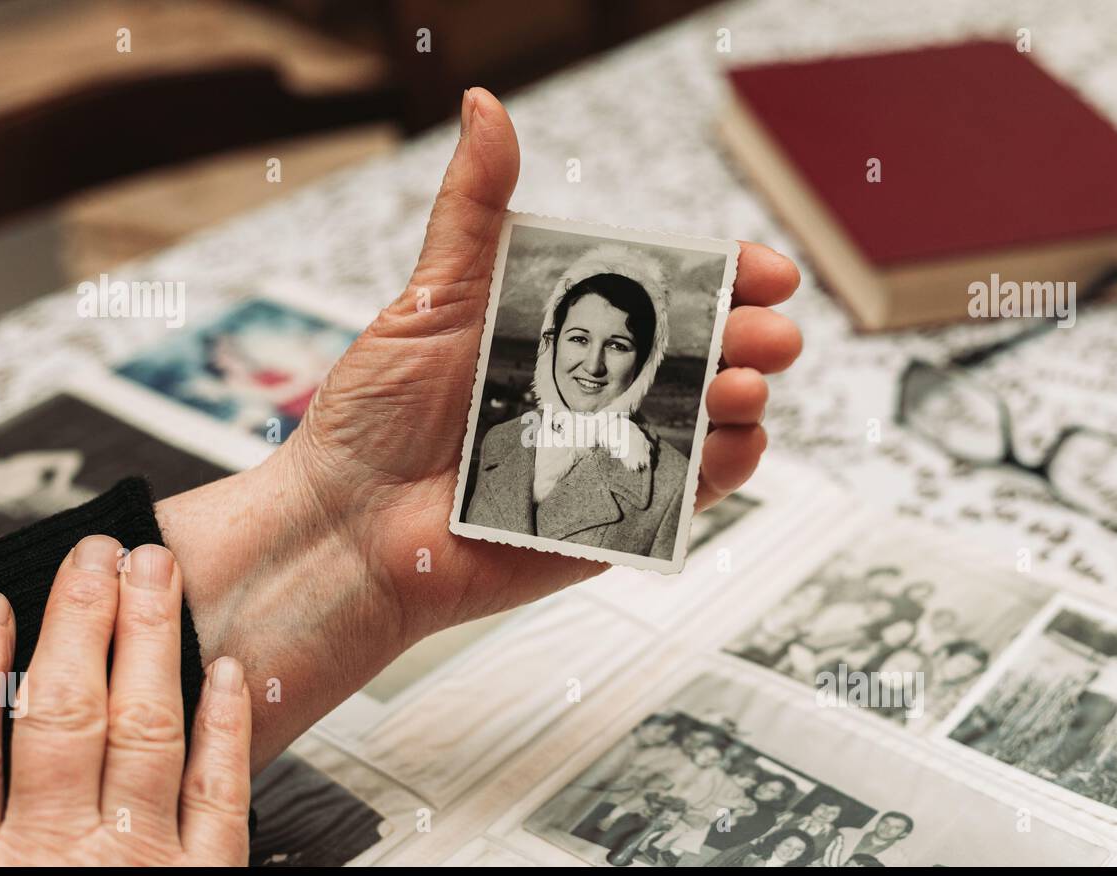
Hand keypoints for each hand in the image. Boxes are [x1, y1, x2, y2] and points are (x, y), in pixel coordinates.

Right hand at [0, 536, 250, 865]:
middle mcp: (56, 861)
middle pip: (64, 716)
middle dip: (79, 621)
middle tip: (94, 556)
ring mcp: (137, 866)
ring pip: (145, 732)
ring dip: (150, 640)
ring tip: (155, 573)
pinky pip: (218, 792)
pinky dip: (224, 726)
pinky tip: (226, 672)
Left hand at [157, 87, 801, 768]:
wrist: (347, 526)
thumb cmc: (374, 418)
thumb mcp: (431, 299)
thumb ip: (475, 212)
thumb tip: (485, 108)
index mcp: (560, 331)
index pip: (662, 295)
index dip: (721, 278)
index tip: (763, 270)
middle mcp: (592, 391)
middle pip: (698, 356)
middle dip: (749, 337)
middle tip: (769, 332)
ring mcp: (604, 454)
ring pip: (704, 423)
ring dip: (741, 400)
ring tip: (740, 384)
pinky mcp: (607, 520)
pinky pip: (684, 496)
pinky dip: (721, 468)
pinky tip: (733, 440)